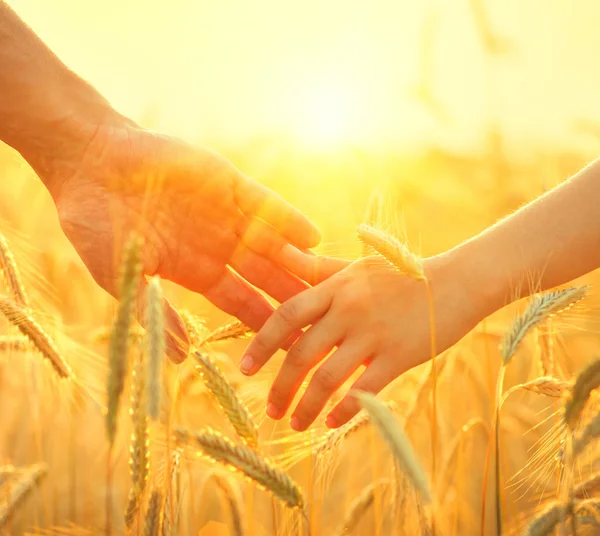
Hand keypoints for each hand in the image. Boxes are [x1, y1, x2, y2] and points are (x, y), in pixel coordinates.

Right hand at [42, 118, 319, 362]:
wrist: (89, 163)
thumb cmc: (96, 224)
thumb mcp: (124, 277)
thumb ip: (155, 313)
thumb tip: (181, 358)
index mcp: (197, 271)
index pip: (244, 304)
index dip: (269, 323)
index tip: (297, 346)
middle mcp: (219, 246)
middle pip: (269, 278)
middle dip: (298, 298)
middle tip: (331, 321)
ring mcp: (226, 214)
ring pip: (275, 244)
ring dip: (302, 263)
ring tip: (334, 284)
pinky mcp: (228, 183)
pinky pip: (266, 205)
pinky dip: (288, 220)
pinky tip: (312, 238)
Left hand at [242, 246, 480, 429]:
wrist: (455, 282)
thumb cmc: (400, 275)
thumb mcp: (356, 267)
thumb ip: (318, 268)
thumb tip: (283, 259)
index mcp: (336, 288)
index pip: (286, 315)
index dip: (261, 344)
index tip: (244, 369)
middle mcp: (349, 310)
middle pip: (301, 354)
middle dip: (280, 387)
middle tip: (270, 410)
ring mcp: (373, 334)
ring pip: (328, 379)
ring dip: (306, 407)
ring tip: (295, 423)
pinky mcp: (398, 356)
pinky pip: (364, 390)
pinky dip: (343, 410)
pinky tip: (331, 423)